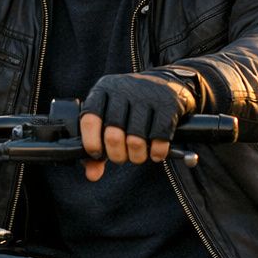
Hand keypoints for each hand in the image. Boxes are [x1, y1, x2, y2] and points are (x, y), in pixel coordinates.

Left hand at [80, 70, 196, 181]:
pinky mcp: (168, 103)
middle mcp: (124, 89)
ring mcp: (147, 95)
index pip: (89, 120)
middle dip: (117, 155)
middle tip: (122, 158)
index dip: (91, 143)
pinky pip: (159, 138)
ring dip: (137, 156)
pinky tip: (155, 153)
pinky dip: (156, 152)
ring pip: (136, 140)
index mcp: (103, 90)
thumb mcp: (111, 119)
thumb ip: (98, 147)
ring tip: (138, 156)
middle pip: (113, 135)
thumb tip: (92, 175)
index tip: (98, 154)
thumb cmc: (132, 107)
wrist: (168, 82)